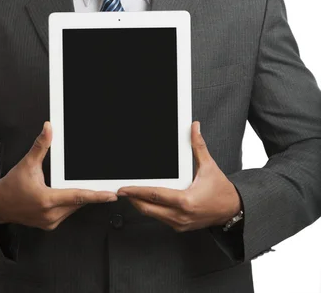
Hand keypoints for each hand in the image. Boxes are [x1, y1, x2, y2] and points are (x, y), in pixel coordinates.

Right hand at [0, 121, 117, 230]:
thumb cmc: (12, 185)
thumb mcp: (27, 164)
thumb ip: (40, 146)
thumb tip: (48, 128)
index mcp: (47, 200)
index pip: (77, 197)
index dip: (96, 196)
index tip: (110, 195)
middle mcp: (50, 214)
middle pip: (78, 203)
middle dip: (90, 193)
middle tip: (104, 186)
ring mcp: (50, 221)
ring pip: (74, 208)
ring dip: (81, 198)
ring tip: (88, 188)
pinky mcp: (49, 224)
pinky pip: (67, 213)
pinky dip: (72, 204)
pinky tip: (72, 195)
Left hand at [117, 121, 240, 231]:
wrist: (232, 210)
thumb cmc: (221, 190)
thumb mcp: (209, 166)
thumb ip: (198, 146)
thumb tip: (194, 127)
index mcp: (185, 201)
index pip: (154, 195)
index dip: (136, 191)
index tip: (124, 188)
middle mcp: (180, 215)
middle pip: (148, 209)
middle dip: (133, 199)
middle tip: (122, 190)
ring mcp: (179, 223)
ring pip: (153, 215)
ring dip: (141, 204)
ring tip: (132, 194)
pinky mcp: (180, 226)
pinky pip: (161, 218)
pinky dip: (152, 209)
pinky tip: (147, 201)